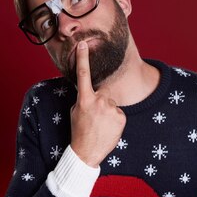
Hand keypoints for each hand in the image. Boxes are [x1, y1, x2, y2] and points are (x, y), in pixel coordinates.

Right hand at [70, 41, 125, 166]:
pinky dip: (115, 119)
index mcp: (84, 99)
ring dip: (108, 112)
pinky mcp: (121, 117)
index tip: (83, 45)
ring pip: (111, 104)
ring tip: (101, 125)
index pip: (83, 75)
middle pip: (103, 94)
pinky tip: (108, 128)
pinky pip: (119, 113)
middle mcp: (99, 102)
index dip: (83, 58)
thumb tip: (90, 92)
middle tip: (94, 119)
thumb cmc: (79, 132)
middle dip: (99, 103)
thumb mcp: (75, 112)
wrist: (87, 152)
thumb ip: (84, 99)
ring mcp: (111, 109)